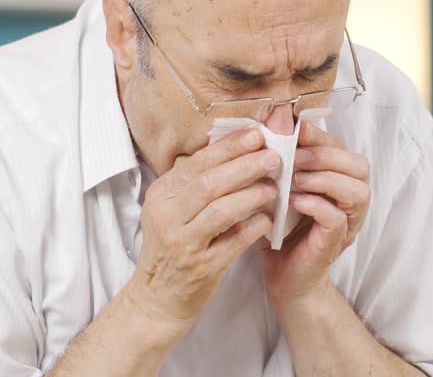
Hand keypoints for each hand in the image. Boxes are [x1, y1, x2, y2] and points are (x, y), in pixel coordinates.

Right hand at [123, 128, 277, 330]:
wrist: (158, 297)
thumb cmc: (172, 246)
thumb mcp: (171, 209)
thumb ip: (195, 181)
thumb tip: (234, 146)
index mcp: (161, 195)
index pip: (197, 163)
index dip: (229, 147)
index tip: (256, 135)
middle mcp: (168, 217)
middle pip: (209, 183)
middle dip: (245, 166)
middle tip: (273, 157)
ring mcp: (184, 244)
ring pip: (221, 211)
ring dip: (252, 195)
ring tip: (274, 187)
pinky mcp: (202, 268)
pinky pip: (233, 242)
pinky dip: (253, 227)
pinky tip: (268, 219)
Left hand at [261, 121, 369, 307]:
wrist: (281, 276)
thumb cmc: (279, 228)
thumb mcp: (276, 186)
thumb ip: (278, 158)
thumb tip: (270, 121)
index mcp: (338, 181)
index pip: (341, 148)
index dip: (321, 135)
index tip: (294, 129)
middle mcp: (350, 200)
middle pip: (358, 165)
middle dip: (325, 154)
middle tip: (293, 155)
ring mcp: (347, 223)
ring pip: (357, 190)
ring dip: (324, 178)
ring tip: (294, 178)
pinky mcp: (335, 243)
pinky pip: (337, 219)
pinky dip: (317, 205)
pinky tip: (295, 200)